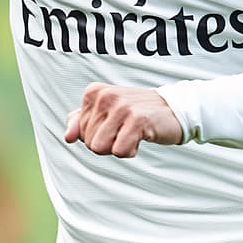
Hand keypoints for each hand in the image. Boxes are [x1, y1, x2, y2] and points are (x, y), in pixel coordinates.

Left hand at [64, 83, 182, 157]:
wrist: (175, 109)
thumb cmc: (138, 112)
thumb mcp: (107, 113)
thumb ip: (82, 122)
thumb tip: (68, 136)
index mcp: (94, 92)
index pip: (80, 133)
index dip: (99, 136)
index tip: (117, 123)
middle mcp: (105, 96)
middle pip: (89, 143)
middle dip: (109, 143)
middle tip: (127, 129)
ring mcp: (121, 106)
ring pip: (100, 148)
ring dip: (119, 148)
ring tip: (133, 133)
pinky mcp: (136, 119)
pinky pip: (119, 151)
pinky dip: (131, 151)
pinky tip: (142, 137)